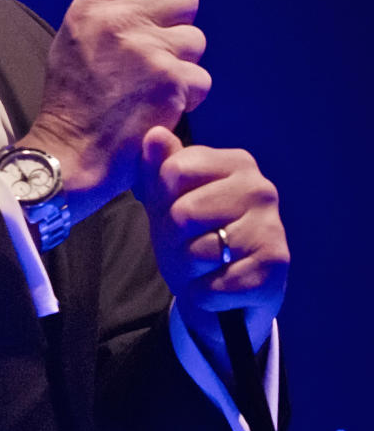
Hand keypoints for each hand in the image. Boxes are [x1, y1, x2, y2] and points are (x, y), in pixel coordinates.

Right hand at [26, 0, 210, 214]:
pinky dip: (186, 95)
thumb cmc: (73, 98)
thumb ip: (110, 10)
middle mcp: (121, 20)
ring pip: (195, 40)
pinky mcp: (170, 82)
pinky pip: (200, 78)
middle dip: (179, 23)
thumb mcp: (74, 37)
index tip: (159, 4)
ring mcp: (148, 50)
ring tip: (153, 83)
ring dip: (182, 63)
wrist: (71, 151)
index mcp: (94, 4)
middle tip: (161, 49)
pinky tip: (160, 105)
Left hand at [137, 127, 288, 358]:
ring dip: (189, 270)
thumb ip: (159, 167)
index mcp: (235, 162)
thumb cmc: (194, 238)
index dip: (162, 201)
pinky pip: (214, 285)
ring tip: (205, 268)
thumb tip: (155, 134)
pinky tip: (221, 287)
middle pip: (183, 213)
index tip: (177, 213)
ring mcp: (272, 226)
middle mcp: (260, 187)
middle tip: (190, 247)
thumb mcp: (167, 201)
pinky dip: (206, 294)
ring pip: (198, 251)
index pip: (173, 171)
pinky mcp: (275, 267)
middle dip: (175, 240)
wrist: (225, 296)